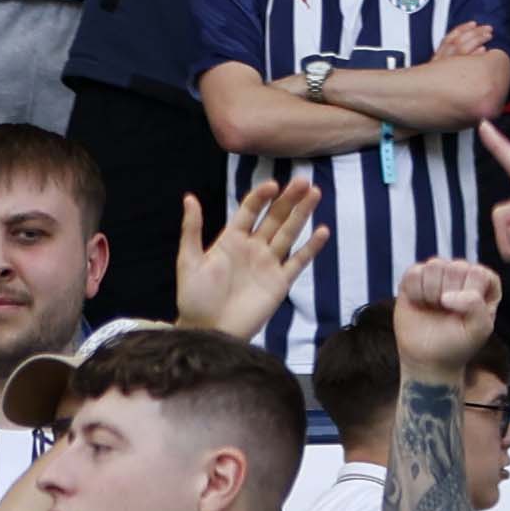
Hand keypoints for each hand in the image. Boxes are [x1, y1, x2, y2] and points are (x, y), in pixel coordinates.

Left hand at [172, 181, 327, 340]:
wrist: (208, 330)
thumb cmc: (194, 297)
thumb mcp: (188, 261)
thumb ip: (192, 229)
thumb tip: (189, 198)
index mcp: (231, 240)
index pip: (250, 211)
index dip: (261, 196)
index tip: (273, 185)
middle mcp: (253, 248)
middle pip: (275, 217)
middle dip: (289, 199)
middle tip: (303, 180)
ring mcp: (269, 264)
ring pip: (289, 233)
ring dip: (302, 214)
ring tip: (315, 193)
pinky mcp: (280, 282)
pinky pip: (299, 261)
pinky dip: (311, 247)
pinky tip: (322, 230)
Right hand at [389, 255, 500, 392]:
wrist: (429, 357)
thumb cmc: (459, 343)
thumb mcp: (479, 329)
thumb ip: (476, 307)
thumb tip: (448, 296)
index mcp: (485, 283)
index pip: (479, 274)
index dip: (469, 296)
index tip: (464, 315)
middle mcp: (463, 273)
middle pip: (456, 267)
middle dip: (449, 295)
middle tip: (447, 312)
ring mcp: (439, 273)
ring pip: (434, 265)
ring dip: (431, 293)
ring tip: (434, 307)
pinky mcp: (415, 277)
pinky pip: (414, 272)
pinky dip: (414, 291)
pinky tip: (419, 304)